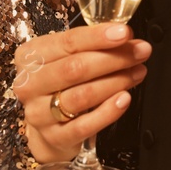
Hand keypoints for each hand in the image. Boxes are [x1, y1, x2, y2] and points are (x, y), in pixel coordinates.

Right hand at [12, 23, 150, 163]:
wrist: (46, 121)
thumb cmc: (60, 80)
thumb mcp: (67, 56)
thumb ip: (91, 45)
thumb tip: (125, 37)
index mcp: (31, 56)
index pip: (67, 42)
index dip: (98, 37)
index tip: (124, 33)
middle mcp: (30, 84)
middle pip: (75, 68)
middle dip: (114, 58)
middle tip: (140, 52)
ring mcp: (39, 113)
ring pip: (82, 96)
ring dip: (116, 82)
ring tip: (137, 72)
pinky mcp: (54, 137)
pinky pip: (84, 126)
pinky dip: (108, 112)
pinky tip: (124, 99)